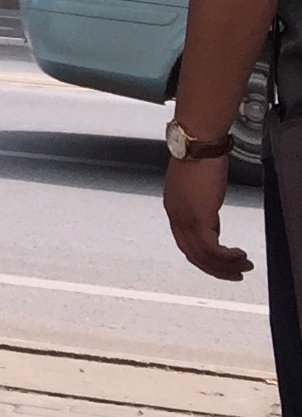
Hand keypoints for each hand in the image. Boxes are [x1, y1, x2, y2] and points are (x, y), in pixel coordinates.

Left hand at [165, 149, 252, 278]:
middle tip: (235, 273)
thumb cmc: (199, 159)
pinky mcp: (198, 217)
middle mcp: (175, 215)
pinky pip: (212, 249)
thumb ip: (202, 209)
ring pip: (203, 255)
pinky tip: (240, 255)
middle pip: (192, 254)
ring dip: (226, 265)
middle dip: (215, 268)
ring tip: (244, 266)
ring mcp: (184, 217)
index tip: (220, 263)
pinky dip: (227, 257)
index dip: (203, 257)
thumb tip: (213, 226)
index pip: (184, 242)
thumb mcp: (198, 190)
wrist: (197, 144)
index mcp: (173, 208)